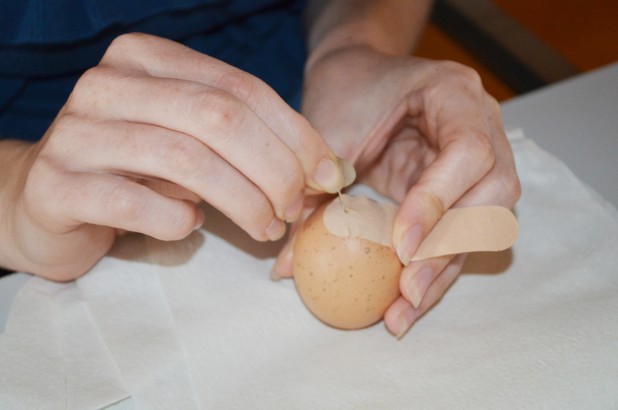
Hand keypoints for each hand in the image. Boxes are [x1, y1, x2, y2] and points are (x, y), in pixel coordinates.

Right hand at [0, 33, 353, 280]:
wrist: (48, 201)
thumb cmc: (135, 171)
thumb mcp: (193, 143)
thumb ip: (249, 143)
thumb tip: (328, 169)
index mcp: (147, 59)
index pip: (241, 88)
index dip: (295, 134)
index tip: (328, 175)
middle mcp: (108, 84)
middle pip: (218, 118)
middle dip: (274, 169)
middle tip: (296, 208)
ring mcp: (76, 132)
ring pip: (183, 158)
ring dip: (241, 201)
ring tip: (265, 227)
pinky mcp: (56, 185)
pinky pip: (133, 202)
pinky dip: (175, 219)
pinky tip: (190, 226)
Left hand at [273, 46, 519, 336]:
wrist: (355, 75)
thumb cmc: (345, 91)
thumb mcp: (328, 130)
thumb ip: (315, 191)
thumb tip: (287, 268)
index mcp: (454, 95)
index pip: (469, 152)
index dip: (440, 200)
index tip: (402, 244)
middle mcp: (481, 126)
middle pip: (493, 195)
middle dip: (449, 248)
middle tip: (407, 291)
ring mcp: (479, 161)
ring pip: (485, 224)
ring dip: (445, 269)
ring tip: (404, 310)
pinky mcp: (461, 191)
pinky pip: (459, 234)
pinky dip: (435, 269)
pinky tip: (407, 301)